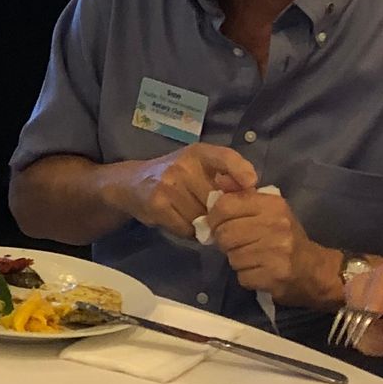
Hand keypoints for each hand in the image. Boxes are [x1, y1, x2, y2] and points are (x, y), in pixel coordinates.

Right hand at [111, 142, 258, 238]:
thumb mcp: (198, 166)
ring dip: (202, 223)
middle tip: (209, 211)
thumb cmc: (174, 176)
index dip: (241, 170)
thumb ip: (223, 176)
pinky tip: (178, 220)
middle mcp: (183, 165)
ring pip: (202, 217)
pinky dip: (187, 230)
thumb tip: (251, 195)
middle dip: (217, 211)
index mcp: (198, 153)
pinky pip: (187, 228)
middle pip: (217, 199)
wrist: (131, 184)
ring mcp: (169, 185)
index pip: (225, 157)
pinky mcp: (158, 205)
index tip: (251, 184)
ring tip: (190, 214)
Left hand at [206, 186, 335, 305]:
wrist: (314, 268)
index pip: (226, 205)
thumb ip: (243, 197)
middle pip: (225, 233)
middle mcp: (275, 225)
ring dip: (237, 260)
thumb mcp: (270, 210)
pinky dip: (247, 276)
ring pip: (232, 257)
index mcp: (272, 204)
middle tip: (237, 244)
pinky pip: (242, 276)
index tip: (218, 225)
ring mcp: (276, 252)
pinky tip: (260, 271)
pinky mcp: (274, 275)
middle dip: (225, 242)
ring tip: (252, 257)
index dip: (215, 217)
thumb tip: (218, 180)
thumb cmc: (286, 235)